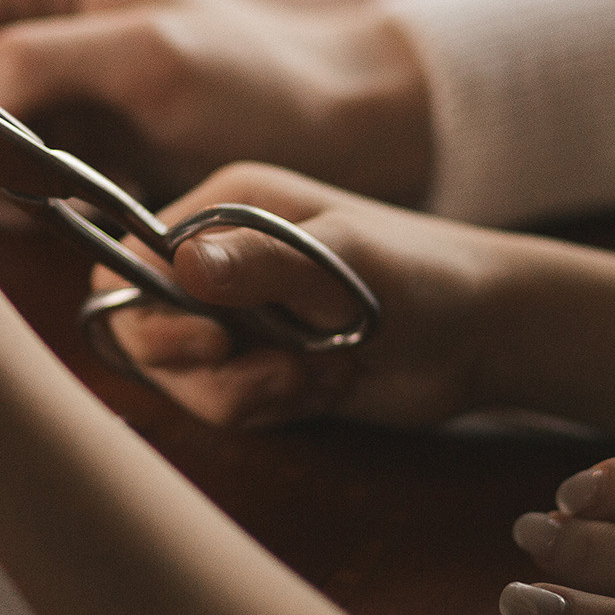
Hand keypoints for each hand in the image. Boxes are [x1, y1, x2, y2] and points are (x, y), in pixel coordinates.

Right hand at [0, 0, 432, 206]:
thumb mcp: (145, 62)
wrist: (338, 126)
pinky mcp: (56, 118)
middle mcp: (23, 0)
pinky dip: (16, 196)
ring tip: (65, 201)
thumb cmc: (258, 85)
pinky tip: (72, 208)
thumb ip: (33, 68)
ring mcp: (38, 62)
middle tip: (21, 199)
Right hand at [93, 162, 515, 429]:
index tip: (208, 342)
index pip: (129, 260)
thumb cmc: (422, 273)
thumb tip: (180, 264)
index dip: (148, 311)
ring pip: (183, 379)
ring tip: (317, 374)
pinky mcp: (257, 366)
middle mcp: (217, 259)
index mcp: (223, 209)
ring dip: (246, 392)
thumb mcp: (343, 259)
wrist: (485, 335)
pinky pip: (223, 404)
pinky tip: (326, 384)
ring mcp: (236, 315)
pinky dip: (270, 406)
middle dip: (203, 367)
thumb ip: (262, 262)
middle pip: (143, 329)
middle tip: (274, 369)